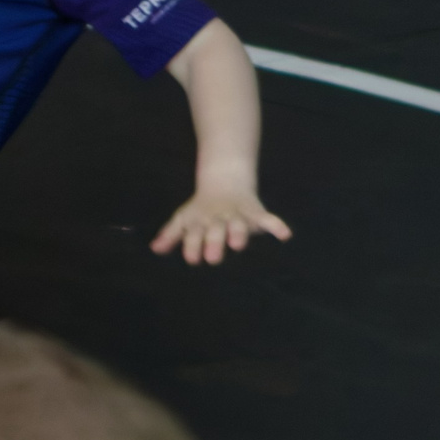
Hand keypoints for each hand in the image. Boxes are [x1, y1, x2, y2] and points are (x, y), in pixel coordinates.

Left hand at [149, 184, 290, 265]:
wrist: (225, 181)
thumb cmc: (202, 208)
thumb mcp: (184, 219)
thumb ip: (171, 234)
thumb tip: (154, 249)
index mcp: (200, 222)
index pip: (194, 235)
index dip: (192, 245)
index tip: (192, 258)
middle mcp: (218, 219)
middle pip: (215, 231)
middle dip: (213, 243)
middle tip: (212, 258)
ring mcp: (237, 215)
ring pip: (238, 225)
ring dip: (238, 233)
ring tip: (237, 244)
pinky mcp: (254, 212)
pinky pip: (267, 219)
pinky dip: (276, 225)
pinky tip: (285, 235)